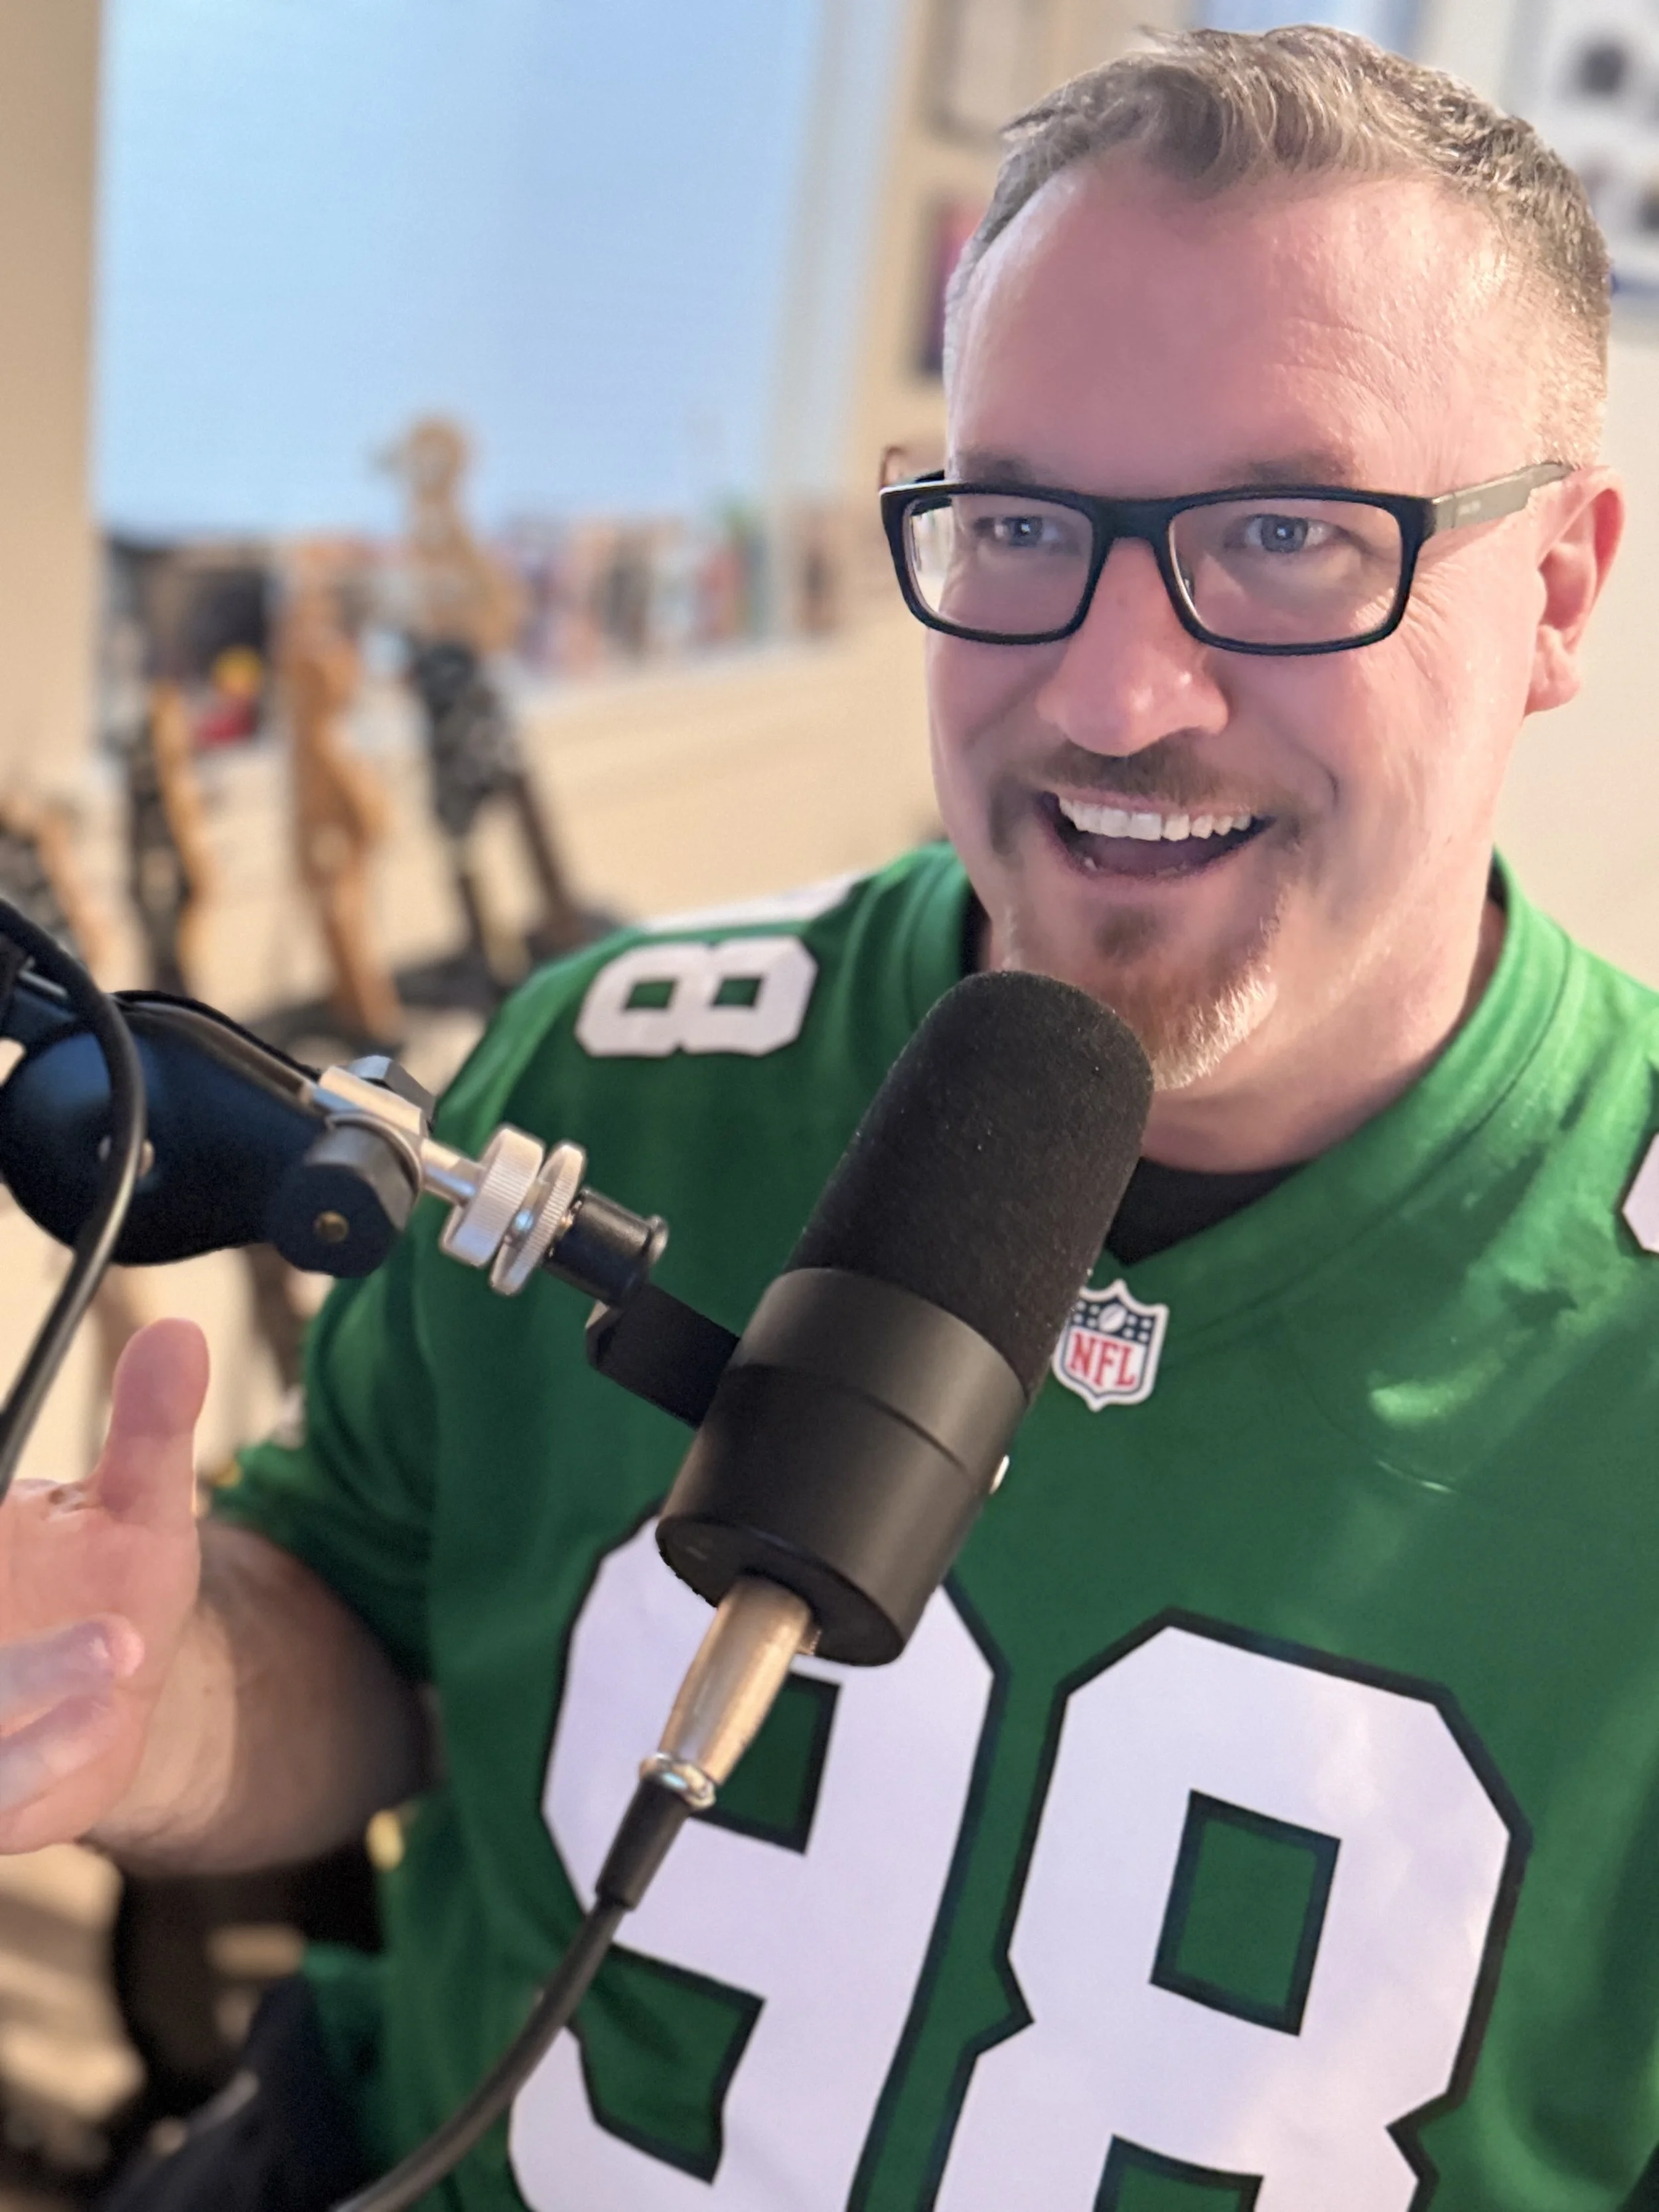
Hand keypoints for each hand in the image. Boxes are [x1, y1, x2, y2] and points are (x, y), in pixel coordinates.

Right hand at [0, 1319, 207, 1852]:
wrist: (109, 1706)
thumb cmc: (106, 1587)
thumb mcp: (141, 1507)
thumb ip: (150, 1428)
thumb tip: (181, 1333)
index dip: (6, 1532)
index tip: (23, 1519)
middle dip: (23, 1655)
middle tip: (115, 1623)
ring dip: (32, 1682)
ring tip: (121, 1647)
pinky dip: (37, 1760)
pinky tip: (108, 1714)